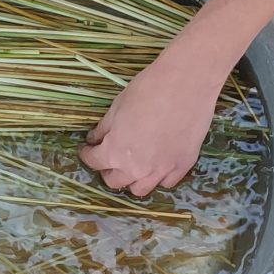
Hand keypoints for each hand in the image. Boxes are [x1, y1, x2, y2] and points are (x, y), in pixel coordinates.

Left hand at [79, 49, 220, 196]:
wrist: (186, 83)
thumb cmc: (148, 90)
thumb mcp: (117, 107)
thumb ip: (104, 128)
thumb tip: (96, 139)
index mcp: (116, 152)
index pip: (94, 162)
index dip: (87, 155)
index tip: (88, 149)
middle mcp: (137, 168)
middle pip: (115, 181)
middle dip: (108, 169)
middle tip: (109, 156)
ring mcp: (162, 170)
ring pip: (140, 190)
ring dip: (132, 180)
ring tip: (133, 166)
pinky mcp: (183, 166)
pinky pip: (166, 183)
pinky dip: (158, 177)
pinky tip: (157, 165)